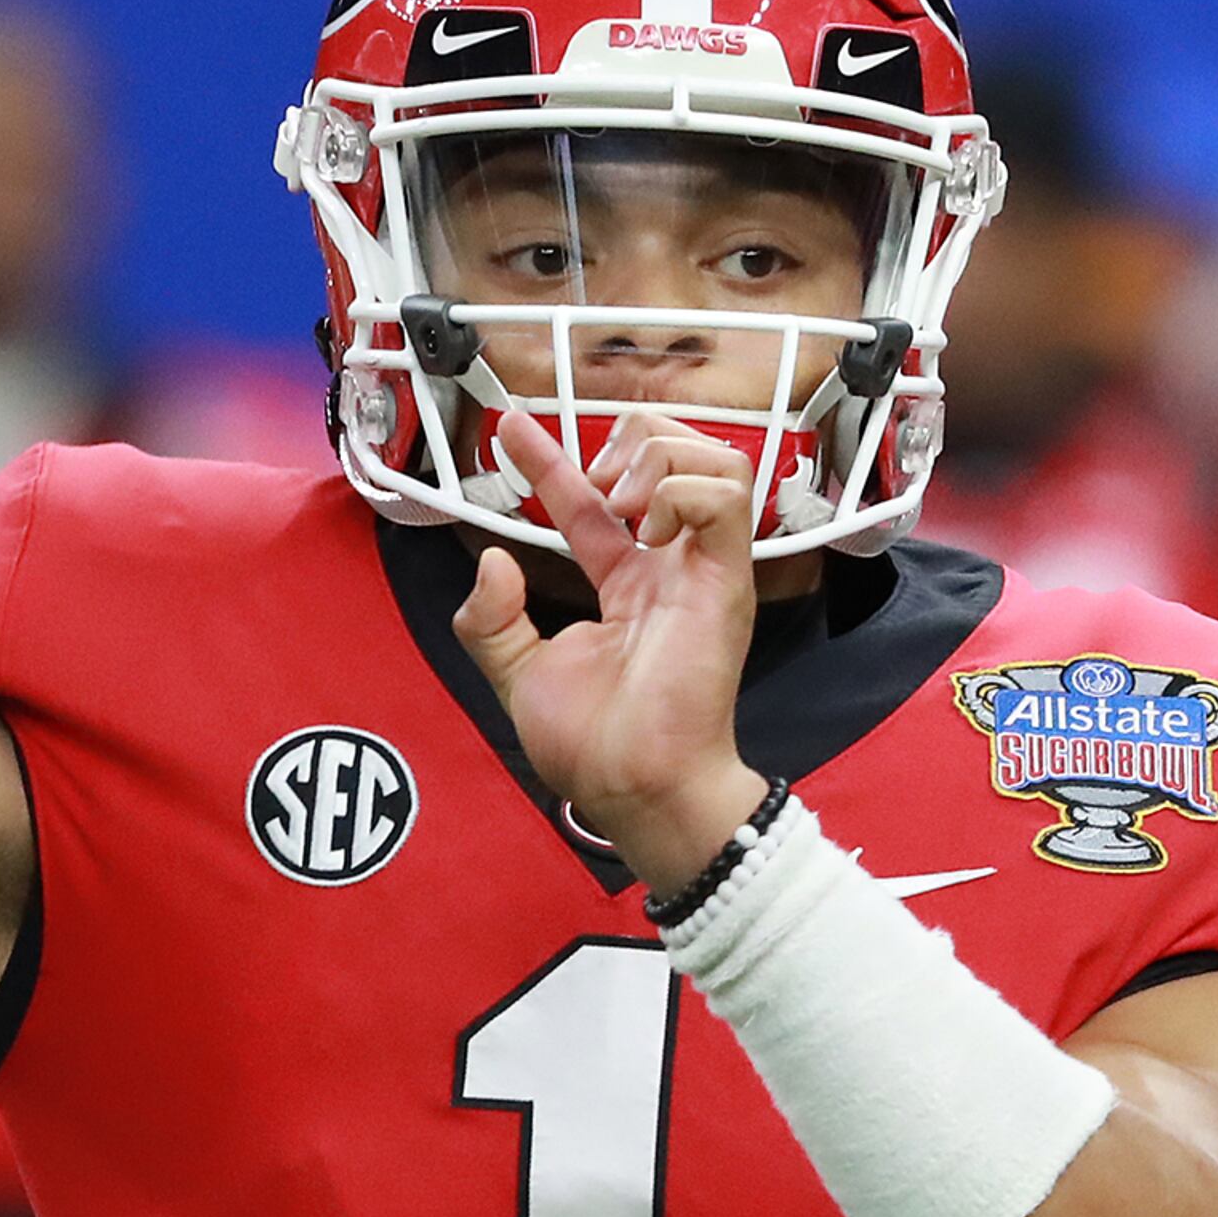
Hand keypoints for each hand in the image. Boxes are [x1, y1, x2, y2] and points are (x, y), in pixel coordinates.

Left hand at [450, 411, 765, 888]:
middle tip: (597, 482)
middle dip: (631, 441)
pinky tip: (650, 527)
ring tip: (625, 502)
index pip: (590, 502)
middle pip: (673, 455)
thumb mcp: (518, 674)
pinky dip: (683, 491)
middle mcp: (670, 568)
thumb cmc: (594, 748)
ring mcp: (702, 571)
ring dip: (661, 459)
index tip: (509, 431)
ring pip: (716, 462)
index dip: (548, 459)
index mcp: (626, 584)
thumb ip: (490, 620)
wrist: (632, 785)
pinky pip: (727, 499)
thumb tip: (493, 560)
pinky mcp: (726, 581)